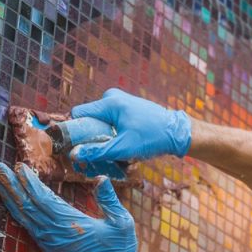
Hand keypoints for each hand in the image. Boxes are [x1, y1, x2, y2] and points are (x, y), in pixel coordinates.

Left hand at [0, 162, 140, 251]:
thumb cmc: (120, 248)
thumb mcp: (122, 221)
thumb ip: (109, 199)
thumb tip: (100, 178)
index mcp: (71, 225)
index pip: (43, 199)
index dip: (29, 182)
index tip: (19, 167)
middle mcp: (56, 234)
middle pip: (27, 206)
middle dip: (12, 186)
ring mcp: (51, 243)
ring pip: (24, 217)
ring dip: (10, 198)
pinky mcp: (50, 248)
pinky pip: (29, 228)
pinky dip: (18, 213)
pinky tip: (13, 204)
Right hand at [70, 88, 191, 162]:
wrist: (177, 132)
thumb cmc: (152, 138)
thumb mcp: (123, 148)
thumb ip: (97, 152)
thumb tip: (74, 154)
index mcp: (110, 102)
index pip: (79, 113)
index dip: (75, 129)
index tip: (79, 145)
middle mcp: (113, 97)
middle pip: (89, 118)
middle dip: (92, 135)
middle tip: (103, 150)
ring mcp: (121, 101)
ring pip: (100, 121)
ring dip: (104, 136)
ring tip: (118, 148)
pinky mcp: (127, 107)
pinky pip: (111, 120)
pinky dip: (113, 132)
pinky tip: (125, 142)